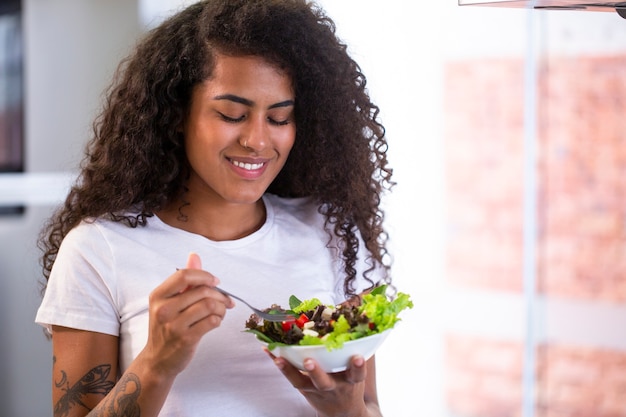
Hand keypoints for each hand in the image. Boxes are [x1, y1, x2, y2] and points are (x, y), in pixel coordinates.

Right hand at [140, 252, 234, 378]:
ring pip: (209, 305)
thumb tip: (194, 256)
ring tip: (221, 311)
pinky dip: (219, 319)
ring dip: (221, 307)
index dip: (204, 275)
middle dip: (219, 294)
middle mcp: (163, 309)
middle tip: (226, 300)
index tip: (215, 282)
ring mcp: (174, 325)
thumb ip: (184, 280)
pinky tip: (216, 321)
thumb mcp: (169, 302)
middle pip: (202, 290)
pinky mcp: (186, 339)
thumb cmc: (166, 327)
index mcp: (158, 296)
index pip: (184, 275)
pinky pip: (212, 321)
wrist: (158, 360)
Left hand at [268, 351, 376, 416]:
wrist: (343, 413)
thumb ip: (359, 347)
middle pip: (323, 381)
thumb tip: (362, 312)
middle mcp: (333, 386)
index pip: (357, 374)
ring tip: (278, 358)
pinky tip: (268, 349)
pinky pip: (290, 375)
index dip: (358, 366)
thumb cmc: (351, 383)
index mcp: (350, 380)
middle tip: (309, 360)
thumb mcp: (358, 371)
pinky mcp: (303, 388)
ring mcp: (315, 389)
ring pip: (301, 382)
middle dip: (316, 372)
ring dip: (289, 369)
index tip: (358, 357)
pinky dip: (279, 363)